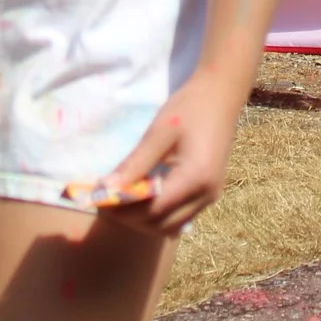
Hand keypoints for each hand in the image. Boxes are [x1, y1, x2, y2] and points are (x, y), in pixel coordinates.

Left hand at [92, 68, 245, 236]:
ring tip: (122, 201)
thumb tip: (106, 188)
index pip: (153, 209)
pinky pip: (180, 216)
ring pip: (171, 226)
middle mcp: (206, 194)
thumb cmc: (189, 107)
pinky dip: (158, 214)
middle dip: (130, 219)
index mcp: (195, 178)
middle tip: (106, 202)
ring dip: (144, 220)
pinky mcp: (208, 193)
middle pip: (161, 224)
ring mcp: (210, 196)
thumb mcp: (159, 132)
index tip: (98, 200)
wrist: (222, 94)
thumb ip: (135, 163)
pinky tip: (143, 196)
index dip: (123, 211)